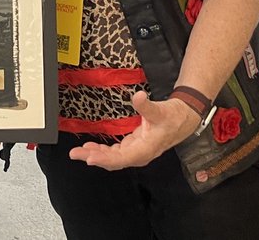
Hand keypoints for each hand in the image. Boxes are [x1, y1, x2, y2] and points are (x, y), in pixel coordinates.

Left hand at [68, 91, 197, 170]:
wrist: (182, 120)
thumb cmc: (172, 117)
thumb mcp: (160, 110)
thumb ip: (146, 105)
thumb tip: (138, 97)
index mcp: (145, 149)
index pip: (122, 158)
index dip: (105, 159)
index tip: (89, 158)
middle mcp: (139, 154)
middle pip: (113, 161)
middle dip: (94, 157)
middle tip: (75, 154)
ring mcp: (135, 152)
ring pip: (112, 158)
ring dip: (96, 155)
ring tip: (78, 152)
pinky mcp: (133, 147)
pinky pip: (115, 153)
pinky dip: (102, 151)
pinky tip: (91, 148)